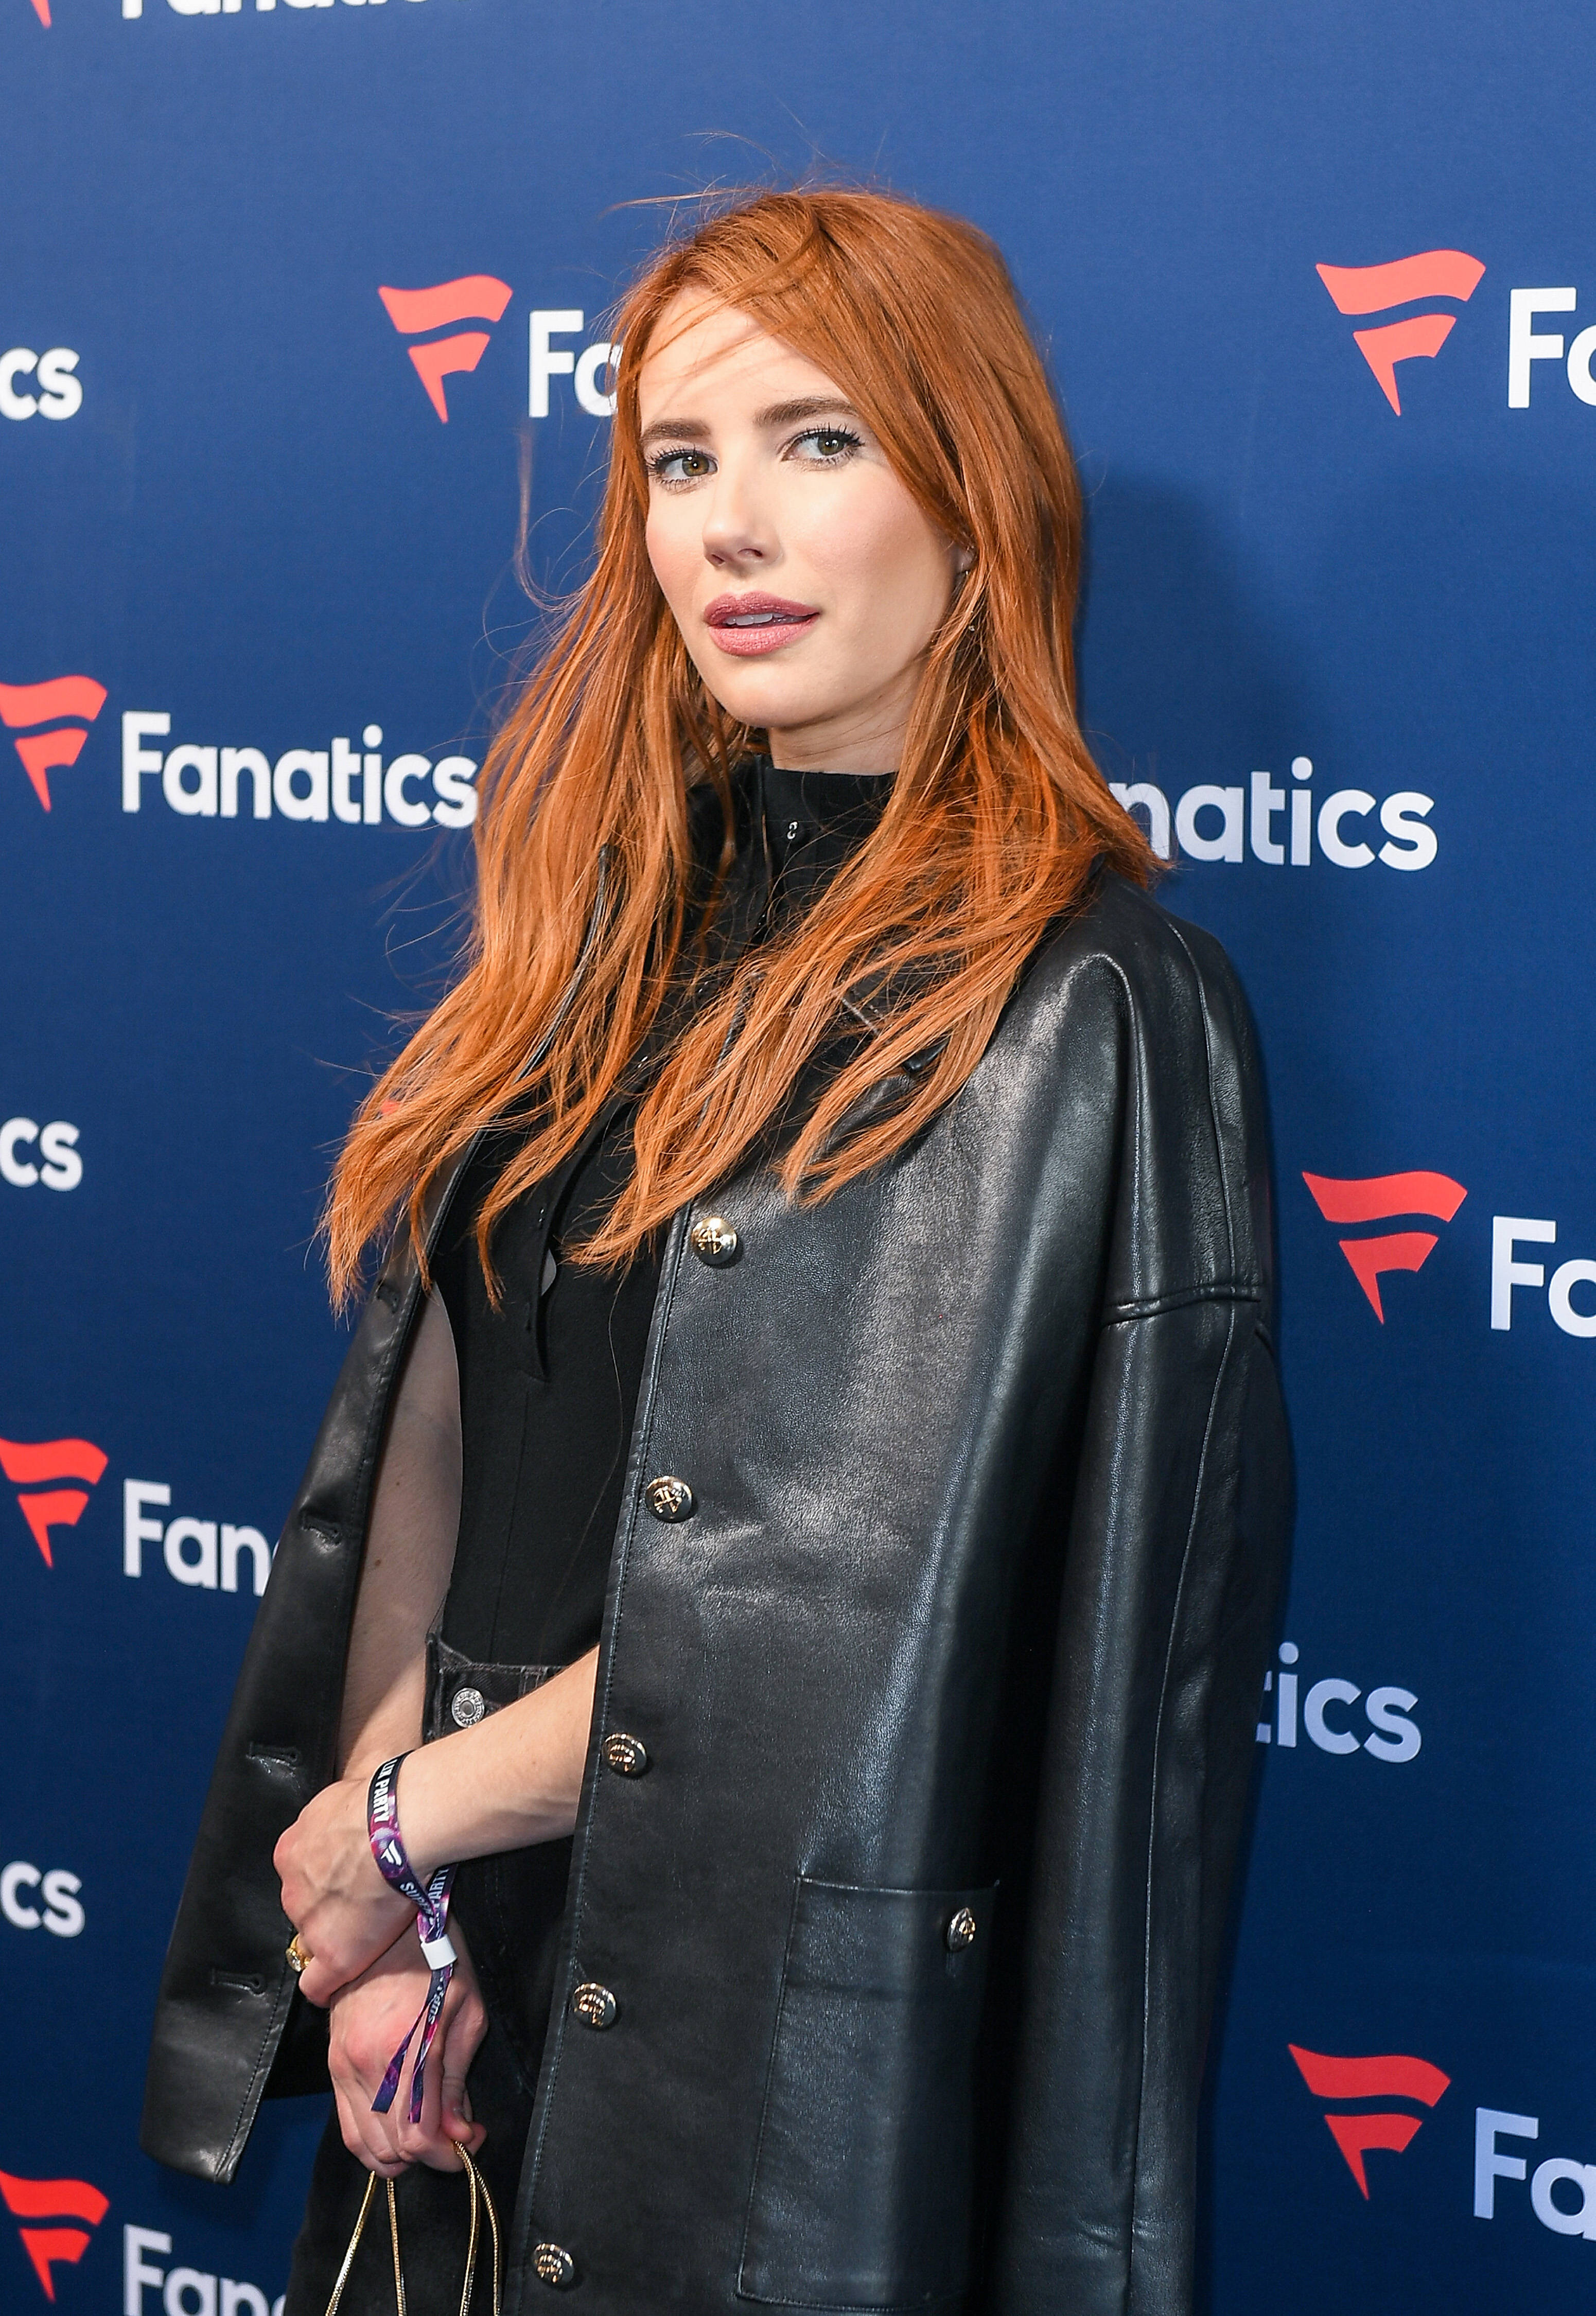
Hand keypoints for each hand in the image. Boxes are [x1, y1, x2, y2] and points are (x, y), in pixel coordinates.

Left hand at [275, 1772, 415, 2005]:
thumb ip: (332, 1822)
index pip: (300, 1878)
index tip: (339, 1887)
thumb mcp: (339, 1800)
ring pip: (314, 1940)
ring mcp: (310, 1923)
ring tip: (367, 1935)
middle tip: (360, 1905)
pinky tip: (333, 1990)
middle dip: (327, 1909)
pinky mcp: (334, 1953)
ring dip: (335, 1938)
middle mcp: (293, 1890)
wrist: (394, 1827)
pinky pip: (316, 1983)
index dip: (322, 1884)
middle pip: (305, 1909)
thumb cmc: (379, 1803)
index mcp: (291, 1852)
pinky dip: (325, 1987)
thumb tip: (345, 1824)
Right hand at [328, 1920, 488, 2176]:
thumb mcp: (468, 2012)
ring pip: (361, 2144)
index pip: (418, 2139)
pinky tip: (399, 2122)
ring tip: (428, 2134)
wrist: (388, 1916)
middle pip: (388, 2150)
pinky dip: (372, 2136)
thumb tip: (461, 2135)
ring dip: (397, 2153)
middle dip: (425, 2157)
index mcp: (403, 2051)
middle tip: (453, 2138)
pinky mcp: (331, 2060)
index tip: (469, 2146)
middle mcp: (364, 2065)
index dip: (447, 2156)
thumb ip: (459, 2081)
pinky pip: (345, 2121)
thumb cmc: (438, 1957)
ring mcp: (341, 2064)